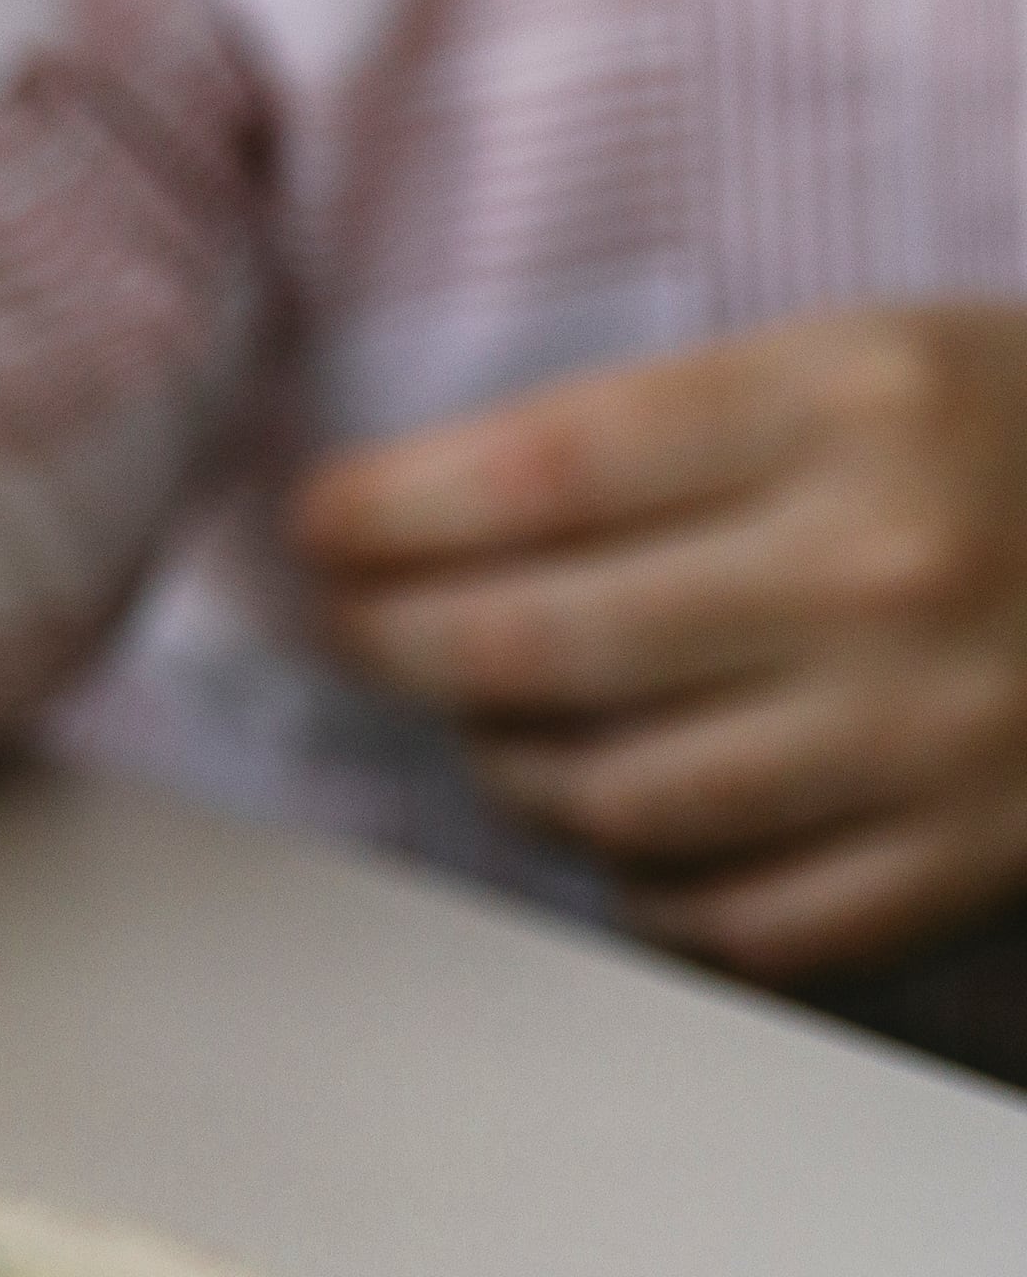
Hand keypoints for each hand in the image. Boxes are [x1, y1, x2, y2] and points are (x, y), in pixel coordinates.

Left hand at [295, 307, 1026, 979]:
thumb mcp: (866, 358)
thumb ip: (670, 432)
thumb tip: (431, 520)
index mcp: (843, 406)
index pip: (532, 475)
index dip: (383, 513)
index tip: (316, 529)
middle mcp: (878, 569)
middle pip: (535, 644)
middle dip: (395, 645)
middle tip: (354, 632)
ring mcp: (932, 730)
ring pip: (613, 795)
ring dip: (511, 769)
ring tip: (496, 729)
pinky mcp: (976, 853)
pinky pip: (740, 918)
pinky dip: (650, 889)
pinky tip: (632, 837)